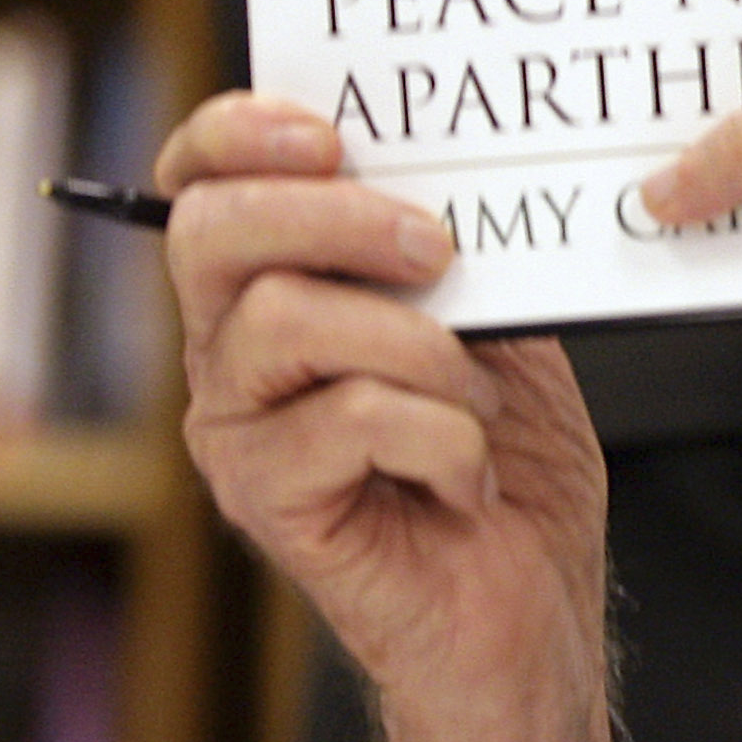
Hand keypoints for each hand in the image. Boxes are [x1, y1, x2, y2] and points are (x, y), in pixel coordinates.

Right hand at [157, 93, 612, 741]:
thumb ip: (468, 254)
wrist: (534, 609)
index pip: (207, 186)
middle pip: (215, 234)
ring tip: (481, 401)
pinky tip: (470, 476)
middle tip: (438, 250)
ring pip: (288, 320)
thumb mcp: (506, 331)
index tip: (327, 131)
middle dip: (337, 216)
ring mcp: (242, 433)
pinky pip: (349, 417)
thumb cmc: (512, 470)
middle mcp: (237, 358)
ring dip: (422, 346)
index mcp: (282, 294)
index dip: (238, 136)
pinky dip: (443, 435)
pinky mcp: (271, 505)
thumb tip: (467, 176)